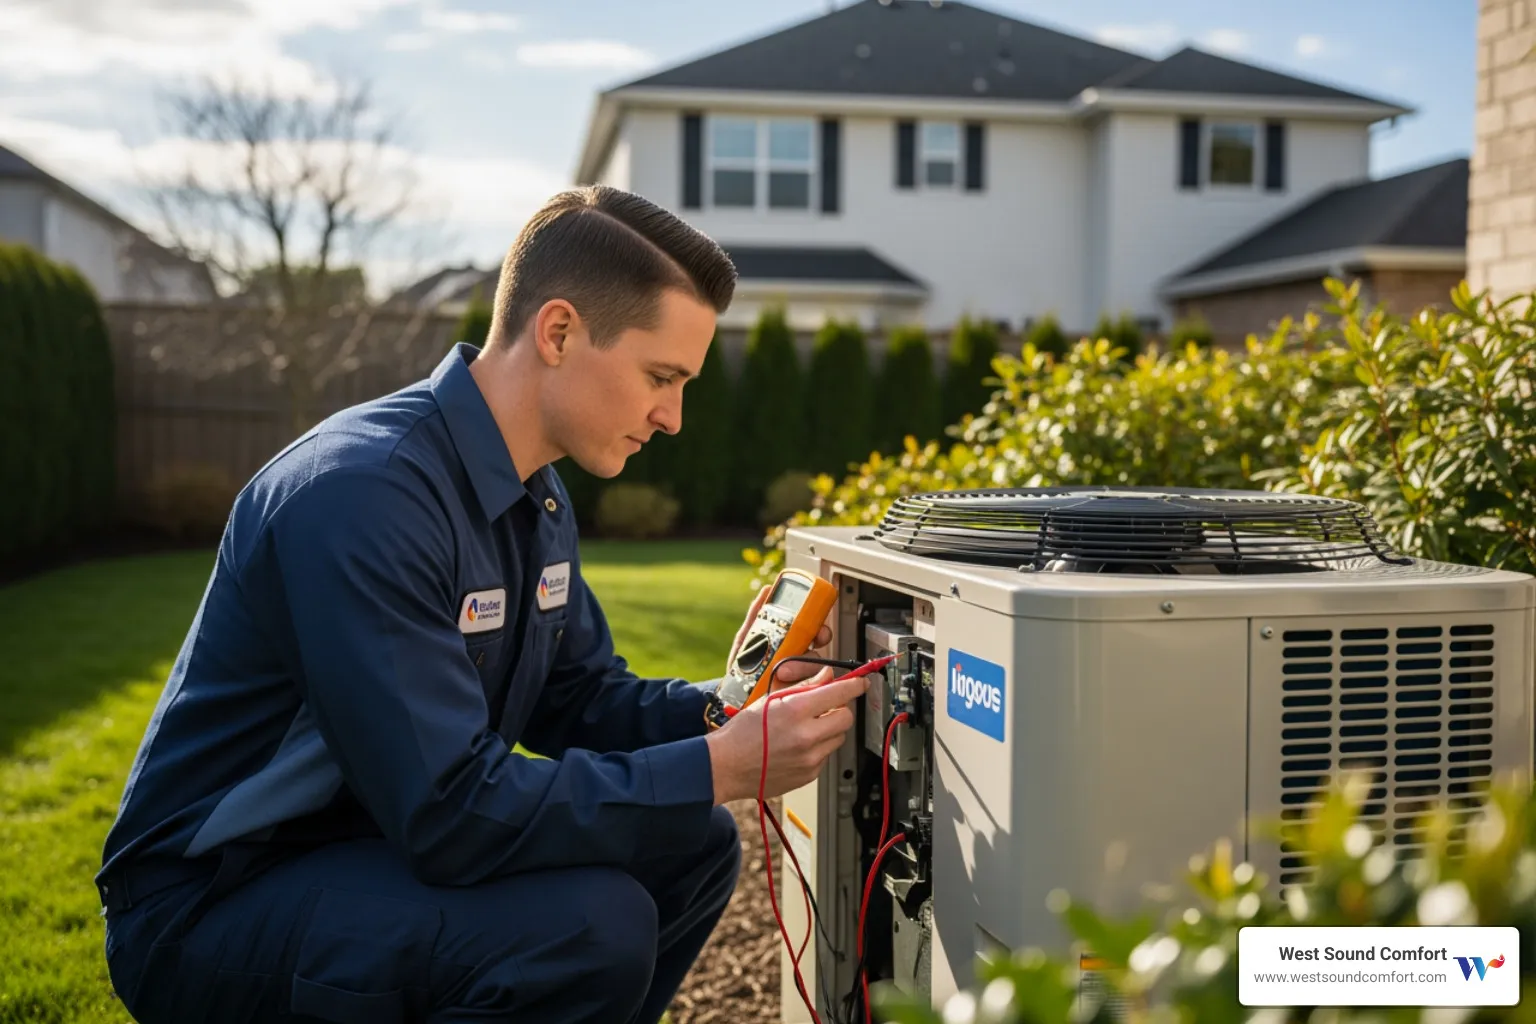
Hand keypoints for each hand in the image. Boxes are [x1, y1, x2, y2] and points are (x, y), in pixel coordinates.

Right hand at [704, 668, 866, 803]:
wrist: (727, 766)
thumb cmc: (743, 731)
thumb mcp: (771, 699)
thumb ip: (805, 687)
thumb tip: (828, 675)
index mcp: (796, 710)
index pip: (840, 693)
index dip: (855, 685)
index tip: (862, 682)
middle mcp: (806, 735)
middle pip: (846, 717)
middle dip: (839, 709)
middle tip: (825, 707)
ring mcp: (810, 758)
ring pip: (838, 737)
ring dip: (829, 729)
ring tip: (805, 728)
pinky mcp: (809, 774)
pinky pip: (825, 755)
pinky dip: (817, 748)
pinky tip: (797, 746)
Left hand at [729, 583, 833, 690]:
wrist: (734, 696)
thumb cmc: (744, 668)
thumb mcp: (746, 639)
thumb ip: (756, 615)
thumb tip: (766, 590)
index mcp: (792, 644)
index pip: (815, 632)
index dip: (821, 630)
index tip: (818, 630)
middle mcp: (800, 659)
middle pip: (821, 649)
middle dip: (819, 647)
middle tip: (807, 646)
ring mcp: (800, 678)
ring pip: (816, 669)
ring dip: (801, 667)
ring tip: (781, 671)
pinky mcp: (799, 694)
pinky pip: (810, 689)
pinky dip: (801, 686)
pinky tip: (786, 685)